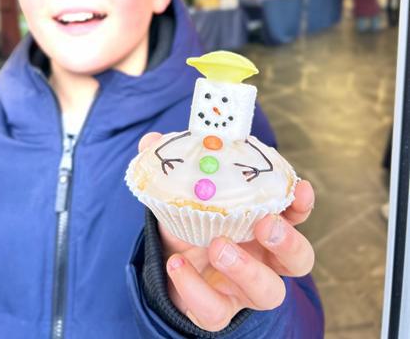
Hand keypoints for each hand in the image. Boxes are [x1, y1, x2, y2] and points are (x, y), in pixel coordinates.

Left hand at [139, 133, 314, 331]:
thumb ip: (173, 167)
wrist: (166, 263)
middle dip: (287, 241)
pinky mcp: (220, 311)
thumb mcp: (182, 193)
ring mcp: (245, 289)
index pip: (295, 214)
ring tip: (218, 246)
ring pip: (269, 292)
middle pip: (299, 259)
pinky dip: (195, 288)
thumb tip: (153, 141)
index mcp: (263, 223)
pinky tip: (176, 264)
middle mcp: (264, 259)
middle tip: (264, 224)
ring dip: (247, 269)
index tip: (299, 187)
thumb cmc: (188, 223)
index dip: (300, 203)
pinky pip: (216, 312)